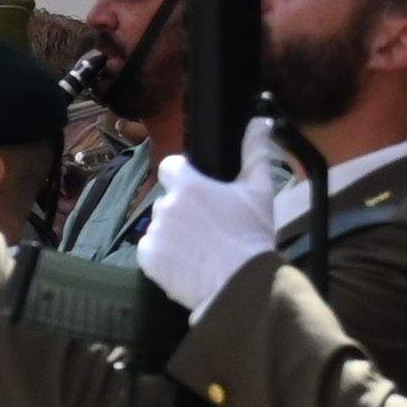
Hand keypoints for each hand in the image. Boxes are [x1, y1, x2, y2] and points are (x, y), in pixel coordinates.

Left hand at [136, 155, 276, 312]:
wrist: (241, 284)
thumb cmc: (252, 235)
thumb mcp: (259, 191)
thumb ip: (255, 153)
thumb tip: (259, 121)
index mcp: (188, 186)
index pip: (170, 167)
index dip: (183, 176)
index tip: (199, 190)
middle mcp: (165, 205)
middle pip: (169, 200)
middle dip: (184, 210)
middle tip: (209, 227)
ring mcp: (154, 233)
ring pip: (161, 226)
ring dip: (175, 233)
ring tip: (202, 249)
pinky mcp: (147, 259)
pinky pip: (152, 250)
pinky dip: (166, 255)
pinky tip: (189, 263)